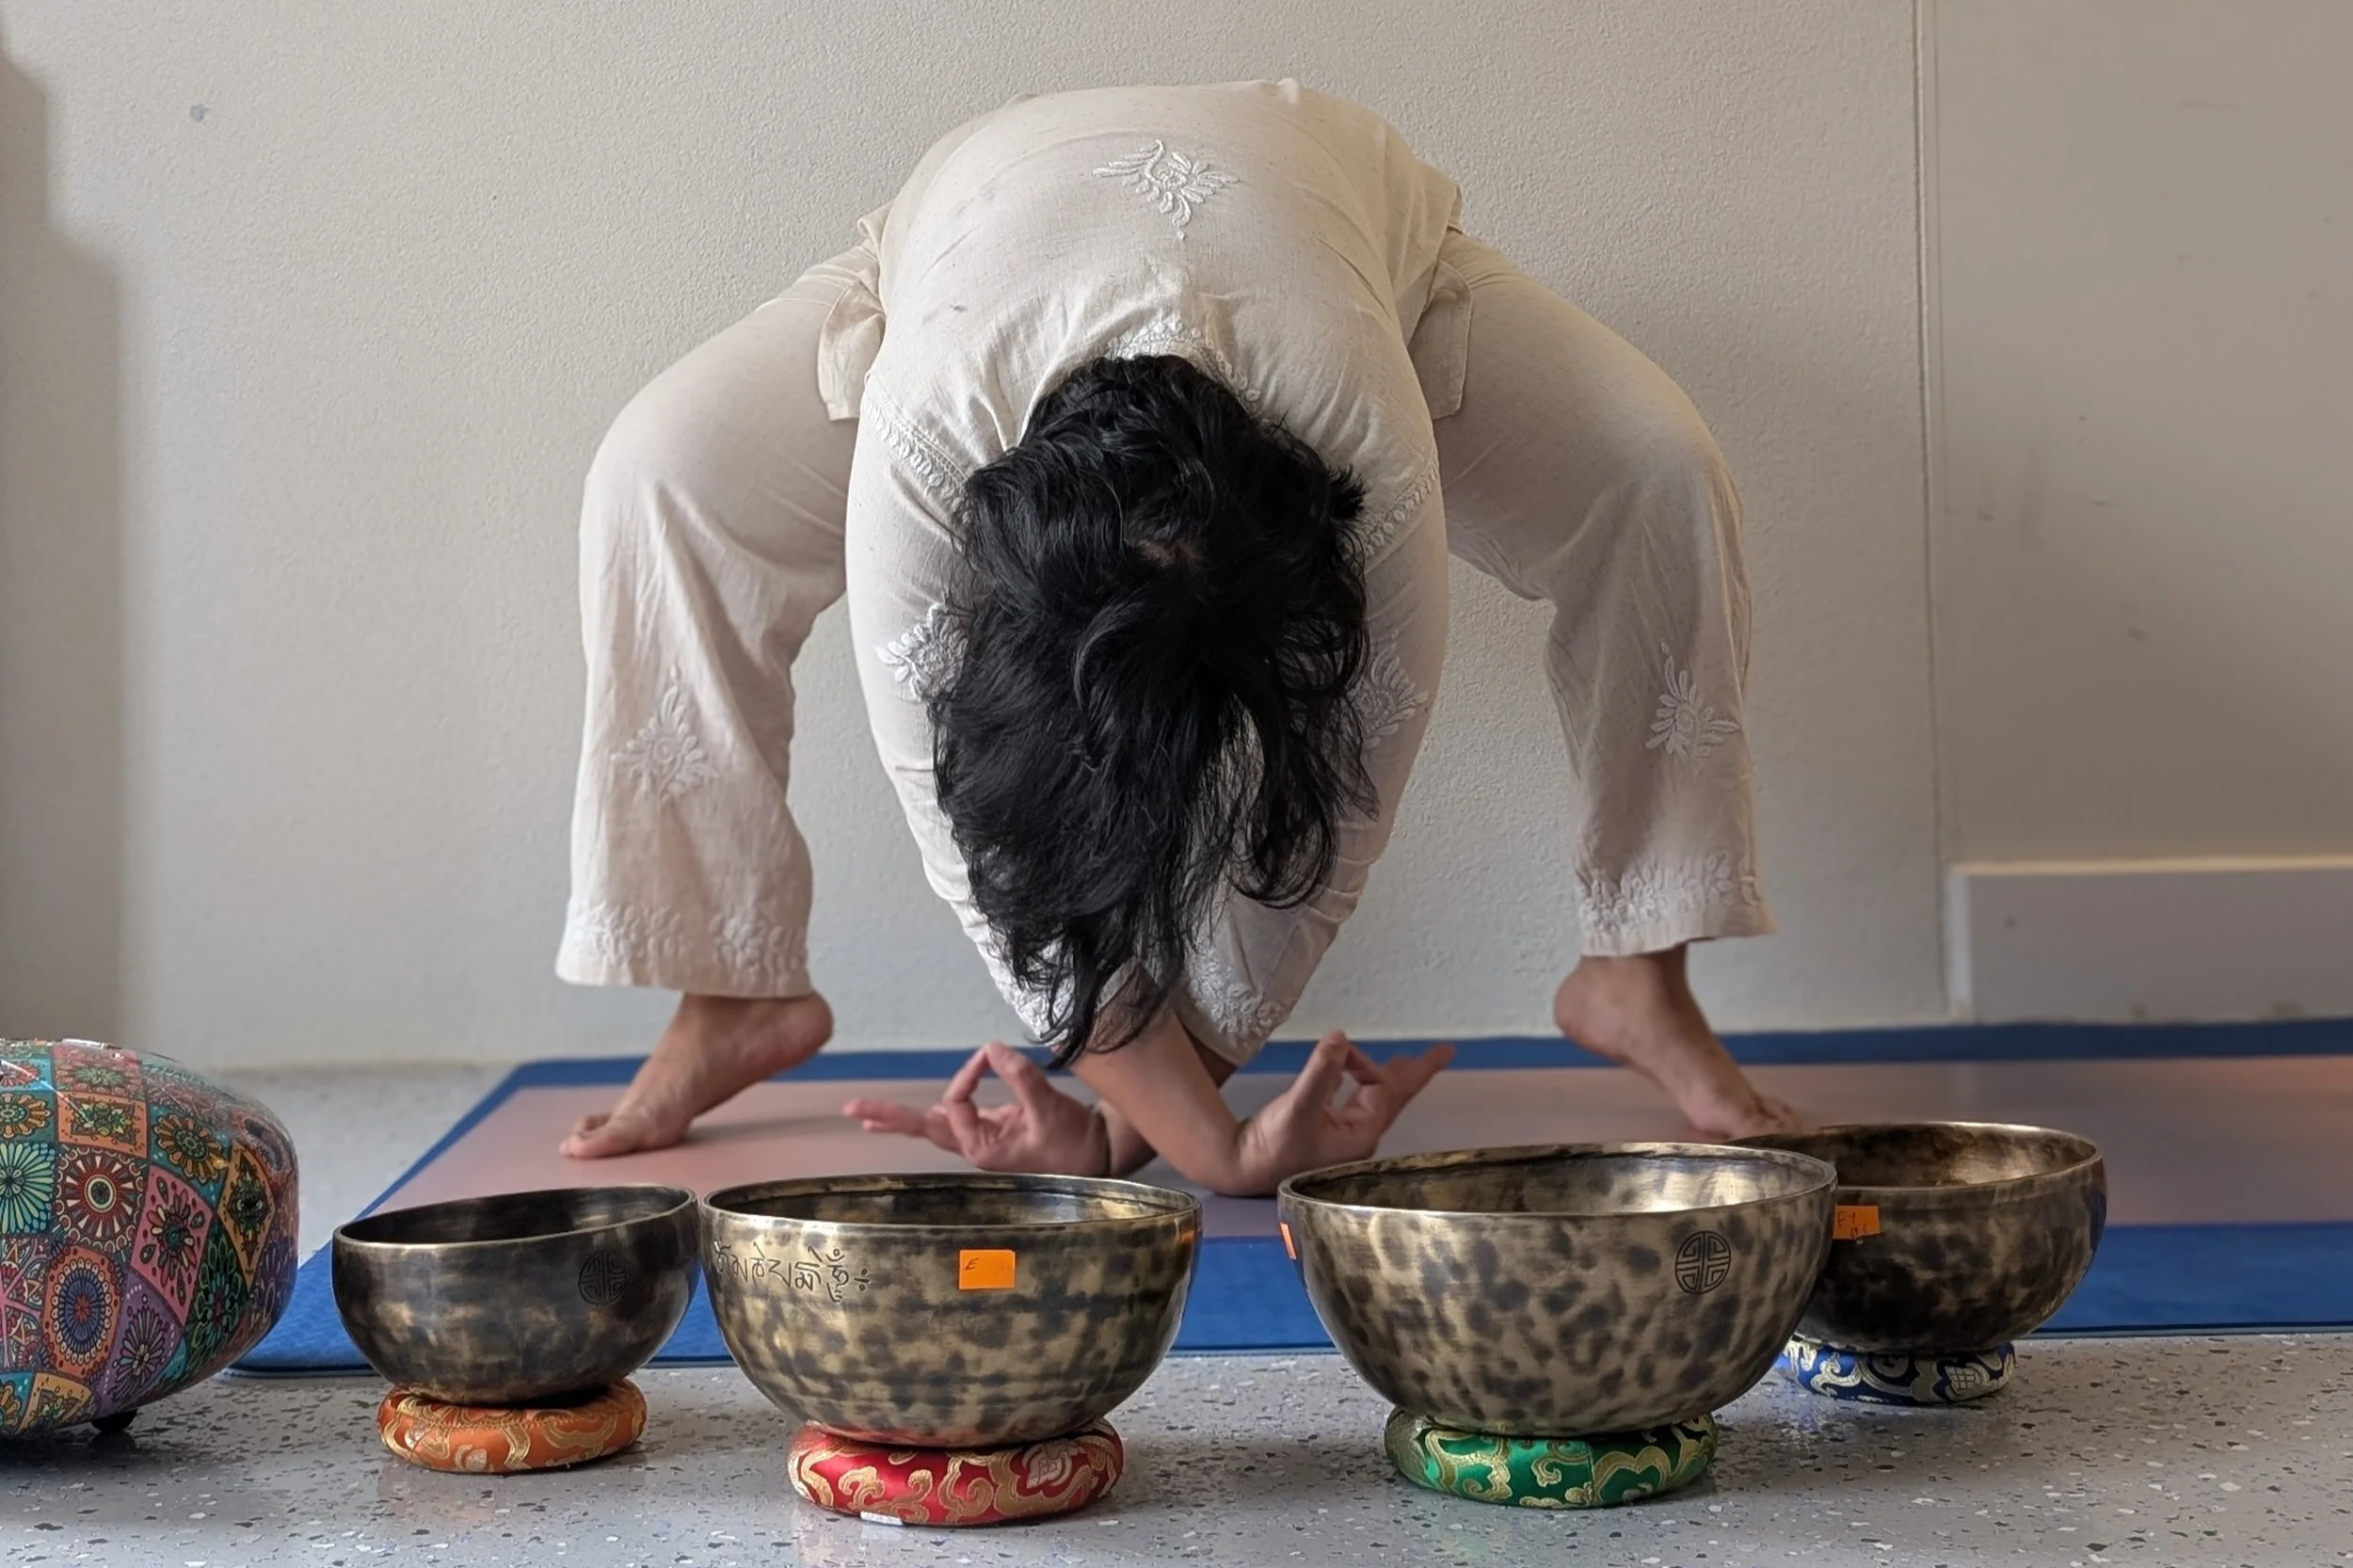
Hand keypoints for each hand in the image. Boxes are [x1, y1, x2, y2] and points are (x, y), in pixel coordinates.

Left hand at [844, 1040, 1110, 1175]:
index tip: (989, 1056)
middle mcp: (976, 1146)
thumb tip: (993, 1048)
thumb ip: (1021, 1077)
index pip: (956, 1102)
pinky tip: (920, 1113)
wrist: (1097, 1154)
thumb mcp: (1048, 1107)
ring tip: (866, 1116)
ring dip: (903, 1119)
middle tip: (851, 1108)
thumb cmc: (1073, 1140)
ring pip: (936, 1126)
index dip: (966, 1075)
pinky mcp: (995, 1129)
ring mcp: (983, 1139)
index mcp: (983, 1148)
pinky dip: (933, 1113)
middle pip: (924, 1128)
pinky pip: (955, 1119)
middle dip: (889, 1117)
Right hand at [1230, 1032, 1452, 1194]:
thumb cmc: (1273, 1145)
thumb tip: (1340, 1036)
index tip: (1338, 1051)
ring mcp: (1343, 1134)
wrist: (1241, 1166)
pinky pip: (1352, 1100)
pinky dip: (1359, 1082)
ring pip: (1375, 1098)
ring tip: (1410, 1061)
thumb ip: (1320, 1070)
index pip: (1378, 1087)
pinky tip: (1355, 1076)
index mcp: (1361, 1133)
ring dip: (1390, 1077)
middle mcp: (1358, 1135)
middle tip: (1444, 1052)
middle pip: (1395, 1097)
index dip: (1362, 1063)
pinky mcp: (1324, 1130)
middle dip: (1417, 1073)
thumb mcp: (1298, 1106)